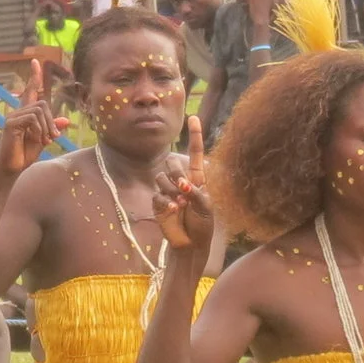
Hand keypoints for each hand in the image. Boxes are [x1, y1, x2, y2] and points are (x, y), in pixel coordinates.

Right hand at [0, 101, 59, 177]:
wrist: (12, 169)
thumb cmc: (25, 156)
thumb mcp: (43, 140)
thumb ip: (52, 129)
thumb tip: (66, 120)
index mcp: (23, 116)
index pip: (39, 102)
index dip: (47, 111)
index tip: (54, 132)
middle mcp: (17, 114)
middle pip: (41, 105)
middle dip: (51, 122)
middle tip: (52, 138)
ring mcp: (12, 117)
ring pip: (37, 111)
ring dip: (45, 127)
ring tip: (43, 141)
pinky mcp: (10, 124)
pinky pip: (31, 118)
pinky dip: (38, 130)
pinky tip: (35, 140)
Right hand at [151, 114, 215, 264]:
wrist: (190, 245)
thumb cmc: (202, 225)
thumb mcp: (206, 207)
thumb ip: (195, 192)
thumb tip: (182, 186)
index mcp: (197, 178)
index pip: (195, 152)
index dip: (194, 135)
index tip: (193, 117)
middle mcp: (181, 182)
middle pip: (172, 162)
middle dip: (176, 172)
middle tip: (183, 187)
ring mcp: (168, 192)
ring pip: (161, 178)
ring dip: (171, 190)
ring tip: (181, 205)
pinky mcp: (158, 203)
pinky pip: (157, 194)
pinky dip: (166, 203)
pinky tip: (174, 211)